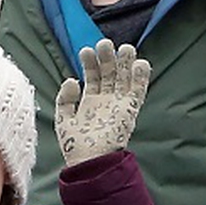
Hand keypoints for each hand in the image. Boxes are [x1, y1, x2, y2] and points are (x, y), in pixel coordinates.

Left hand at [54, 40, 150, 166]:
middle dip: (108, 59)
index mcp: (91, 102)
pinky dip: (141, 79)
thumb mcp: (64, 118)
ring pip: (125, 80)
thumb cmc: (75, 144)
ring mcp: (119, 106)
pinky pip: (138, 93)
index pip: (94, 77)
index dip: (90, 63)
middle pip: (110, 75)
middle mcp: (107, 102)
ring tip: (125, 48)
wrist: (89, 161)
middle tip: (105, 43)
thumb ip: (65, 98)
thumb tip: (71, 79)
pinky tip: (141, 64)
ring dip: (126, 64)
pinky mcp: (129, 112)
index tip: (86, 50)